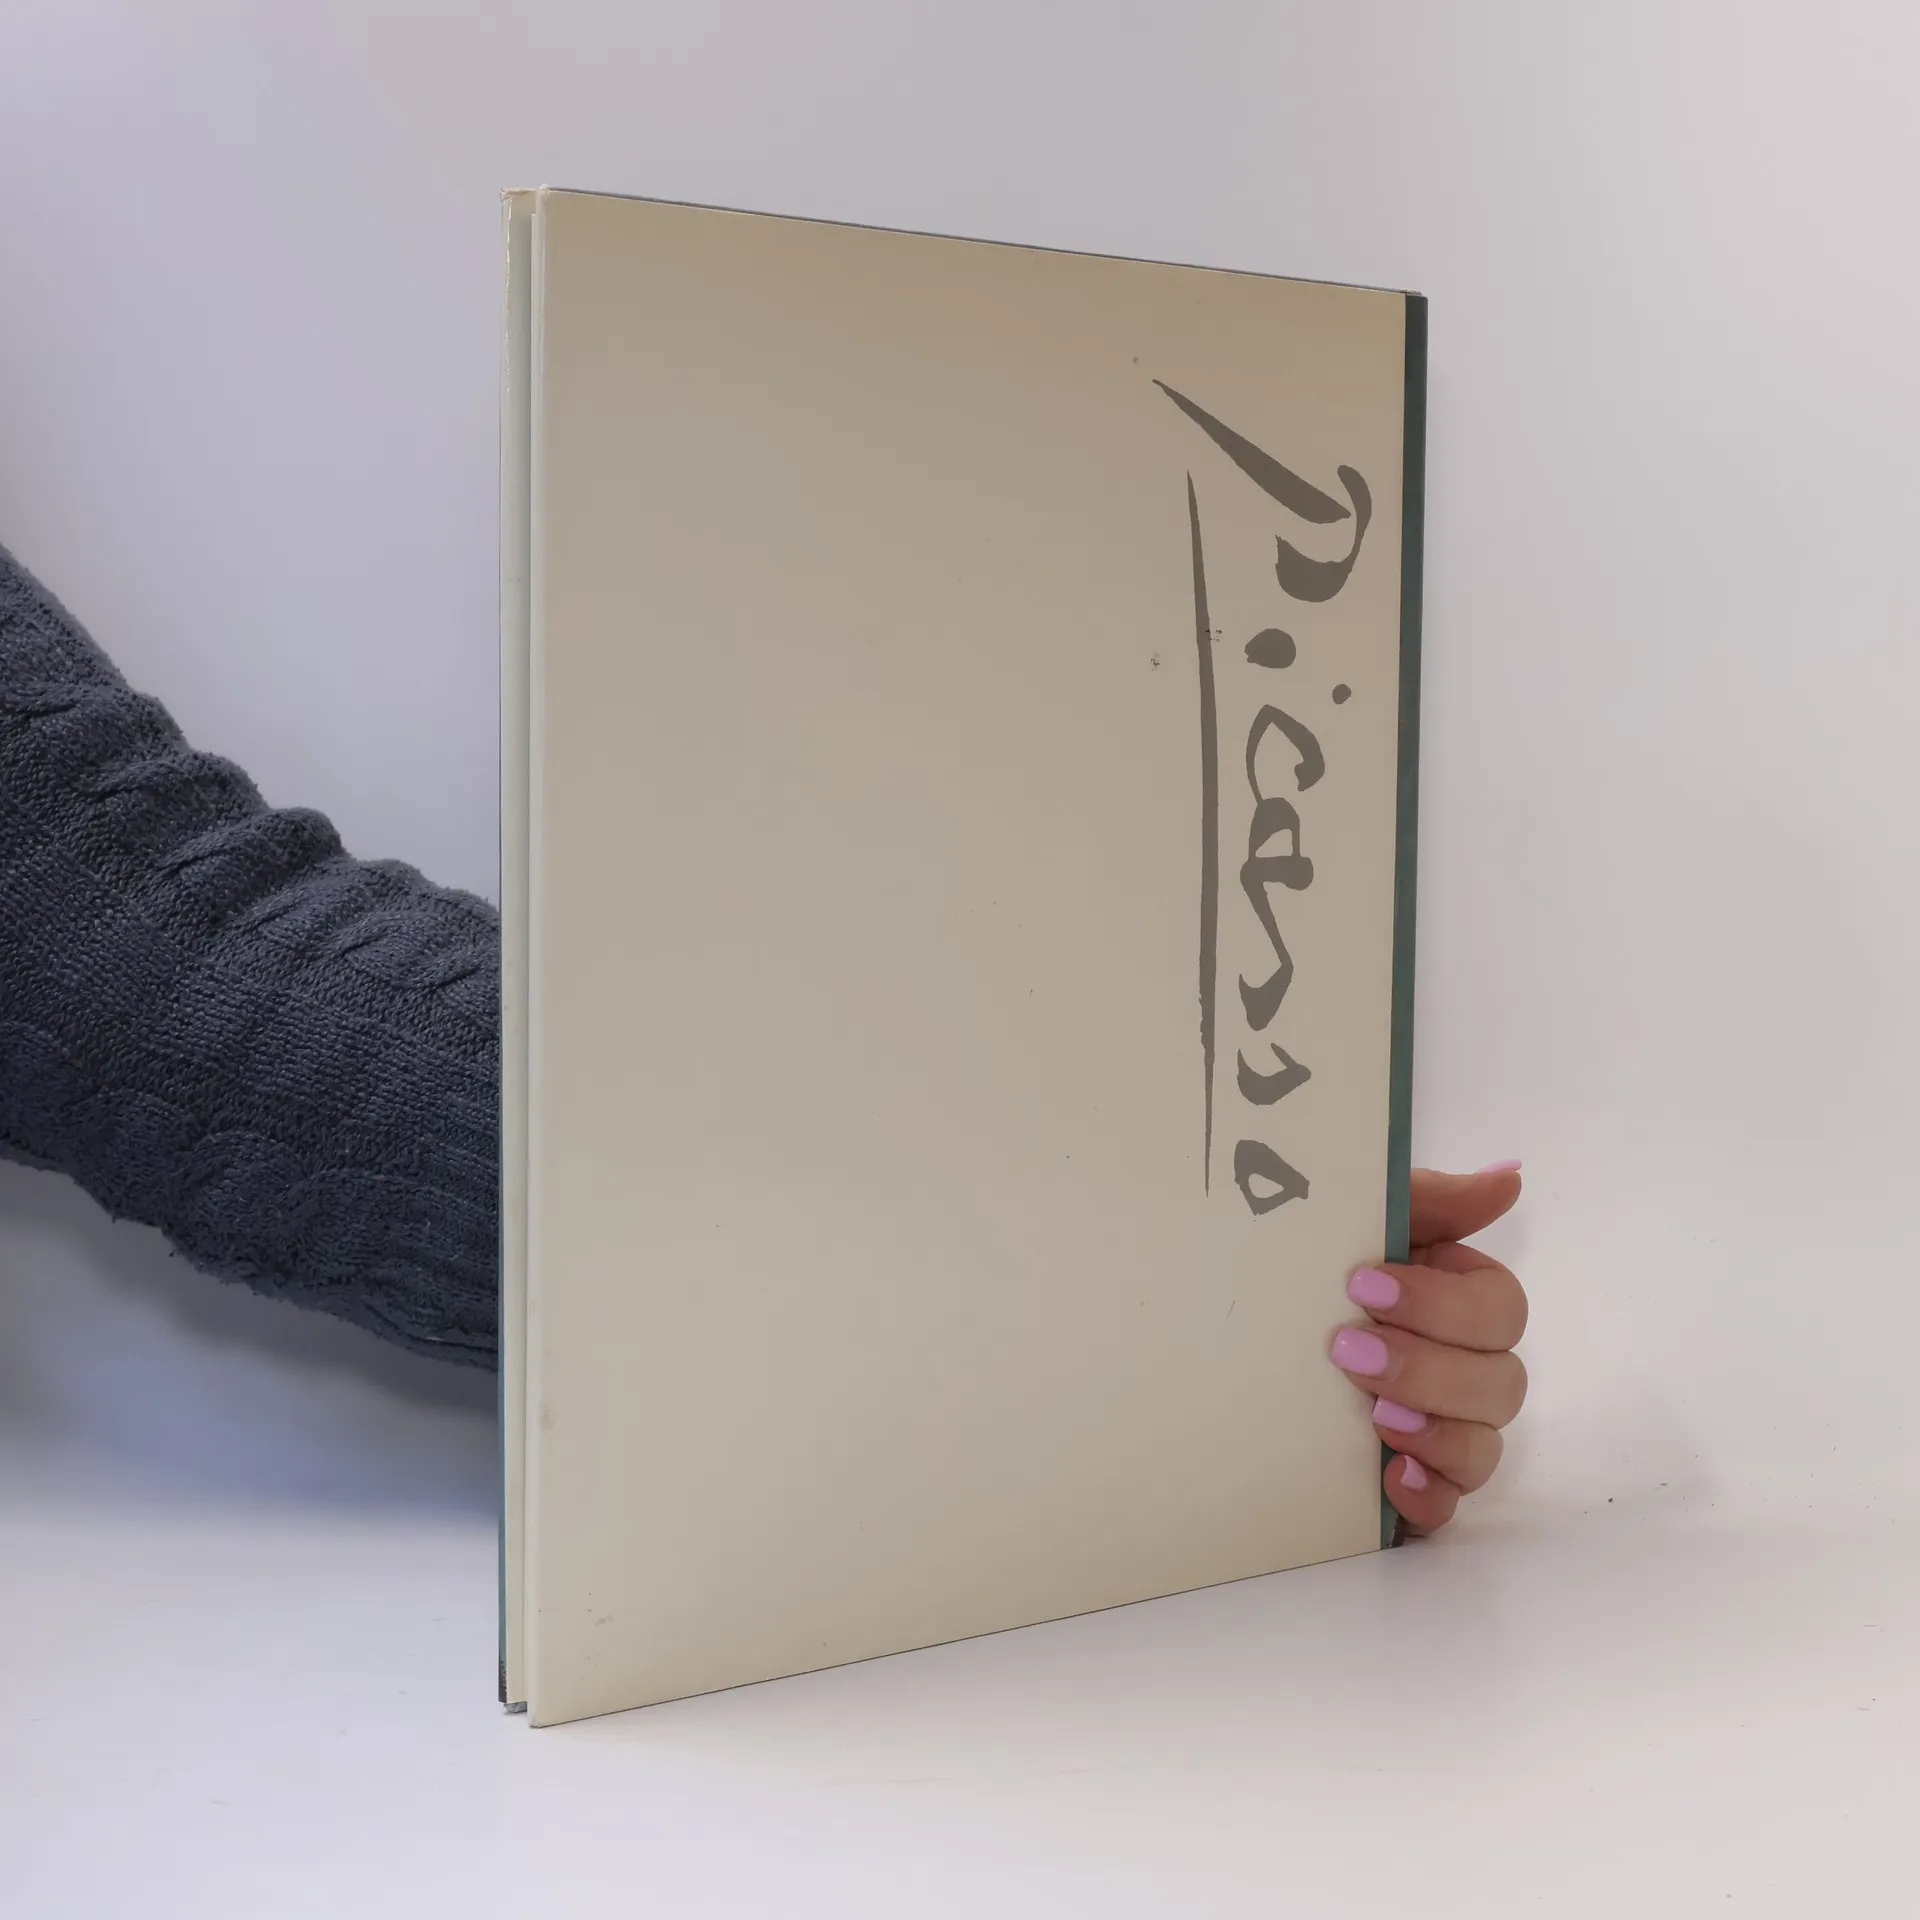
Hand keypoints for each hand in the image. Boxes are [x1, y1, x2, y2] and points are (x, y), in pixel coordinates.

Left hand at [1329, 1163, 1528, 1534]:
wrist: (1236, 1337)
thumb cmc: (1313, 1267)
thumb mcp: (1361, 1220)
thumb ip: (1432, 1200)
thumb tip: (1509, 1177)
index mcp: (1460, 1299)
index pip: (1500, 1308)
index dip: (1443, 1304)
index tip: (1364, 1287)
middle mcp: (1466, 1367)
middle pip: (1502, 1382)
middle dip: (1427, 1367)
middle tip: (1347, 1352)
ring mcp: (1445, 1431)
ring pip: (1483, 1446)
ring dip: (1434, 1431)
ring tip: (1373, 1417)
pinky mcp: (1415, 1482)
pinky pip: (1449, 1506)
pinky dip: (1428, 1495)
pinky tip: (1392, 1479)